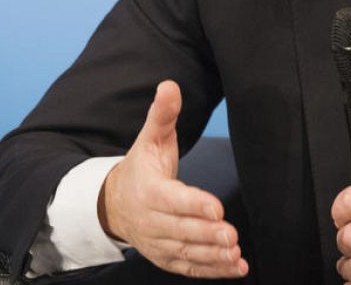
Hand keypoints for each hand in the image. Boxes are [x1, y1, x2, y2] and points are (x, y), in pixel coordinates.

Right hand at [99, 80, 248, 278]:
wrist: (114, 203)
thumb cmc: (141, 168)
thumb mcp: (150, 138)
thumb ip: (163, 114)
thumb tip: (170, 85)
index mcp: (149, 191)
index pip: (172, 200)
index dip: (194, 204)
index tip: (215, 207)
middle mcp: (152, 221)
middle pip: (182, 229)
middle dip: (207, 233)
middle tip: (231, 234)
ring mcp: (159, 242)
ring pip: (187, 252)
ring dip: (212, 255)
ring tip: (236, 254)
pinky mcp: (167, 257)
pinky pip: (189, 267)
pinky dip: (212, 270)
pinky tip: (236, 267)